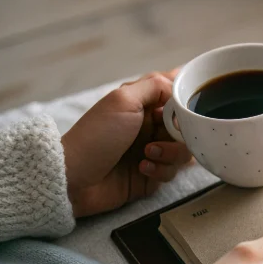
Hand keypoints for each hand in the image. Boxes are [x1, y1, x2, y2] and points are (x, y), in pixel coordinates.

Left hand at [61, 71, 191, 217]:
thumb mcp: (124, 99)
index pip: (177, 96)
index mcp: (143, 104)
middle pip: (187, 126)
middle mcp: (150, 126)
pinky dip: (160, 170)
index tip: (183, 109)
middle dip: (180, 132)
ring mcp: (153, 151)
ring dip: (170, 152)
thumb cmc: (97, 135)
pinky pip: (173, 171)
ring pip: (184, 150)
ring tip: (147, 153)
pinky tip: (142, 168)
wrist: (75, 177)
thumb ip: (156, 86)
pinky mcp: (153, 175)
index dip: (185, 102)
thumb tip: (180, 86)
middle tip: (163, 134)